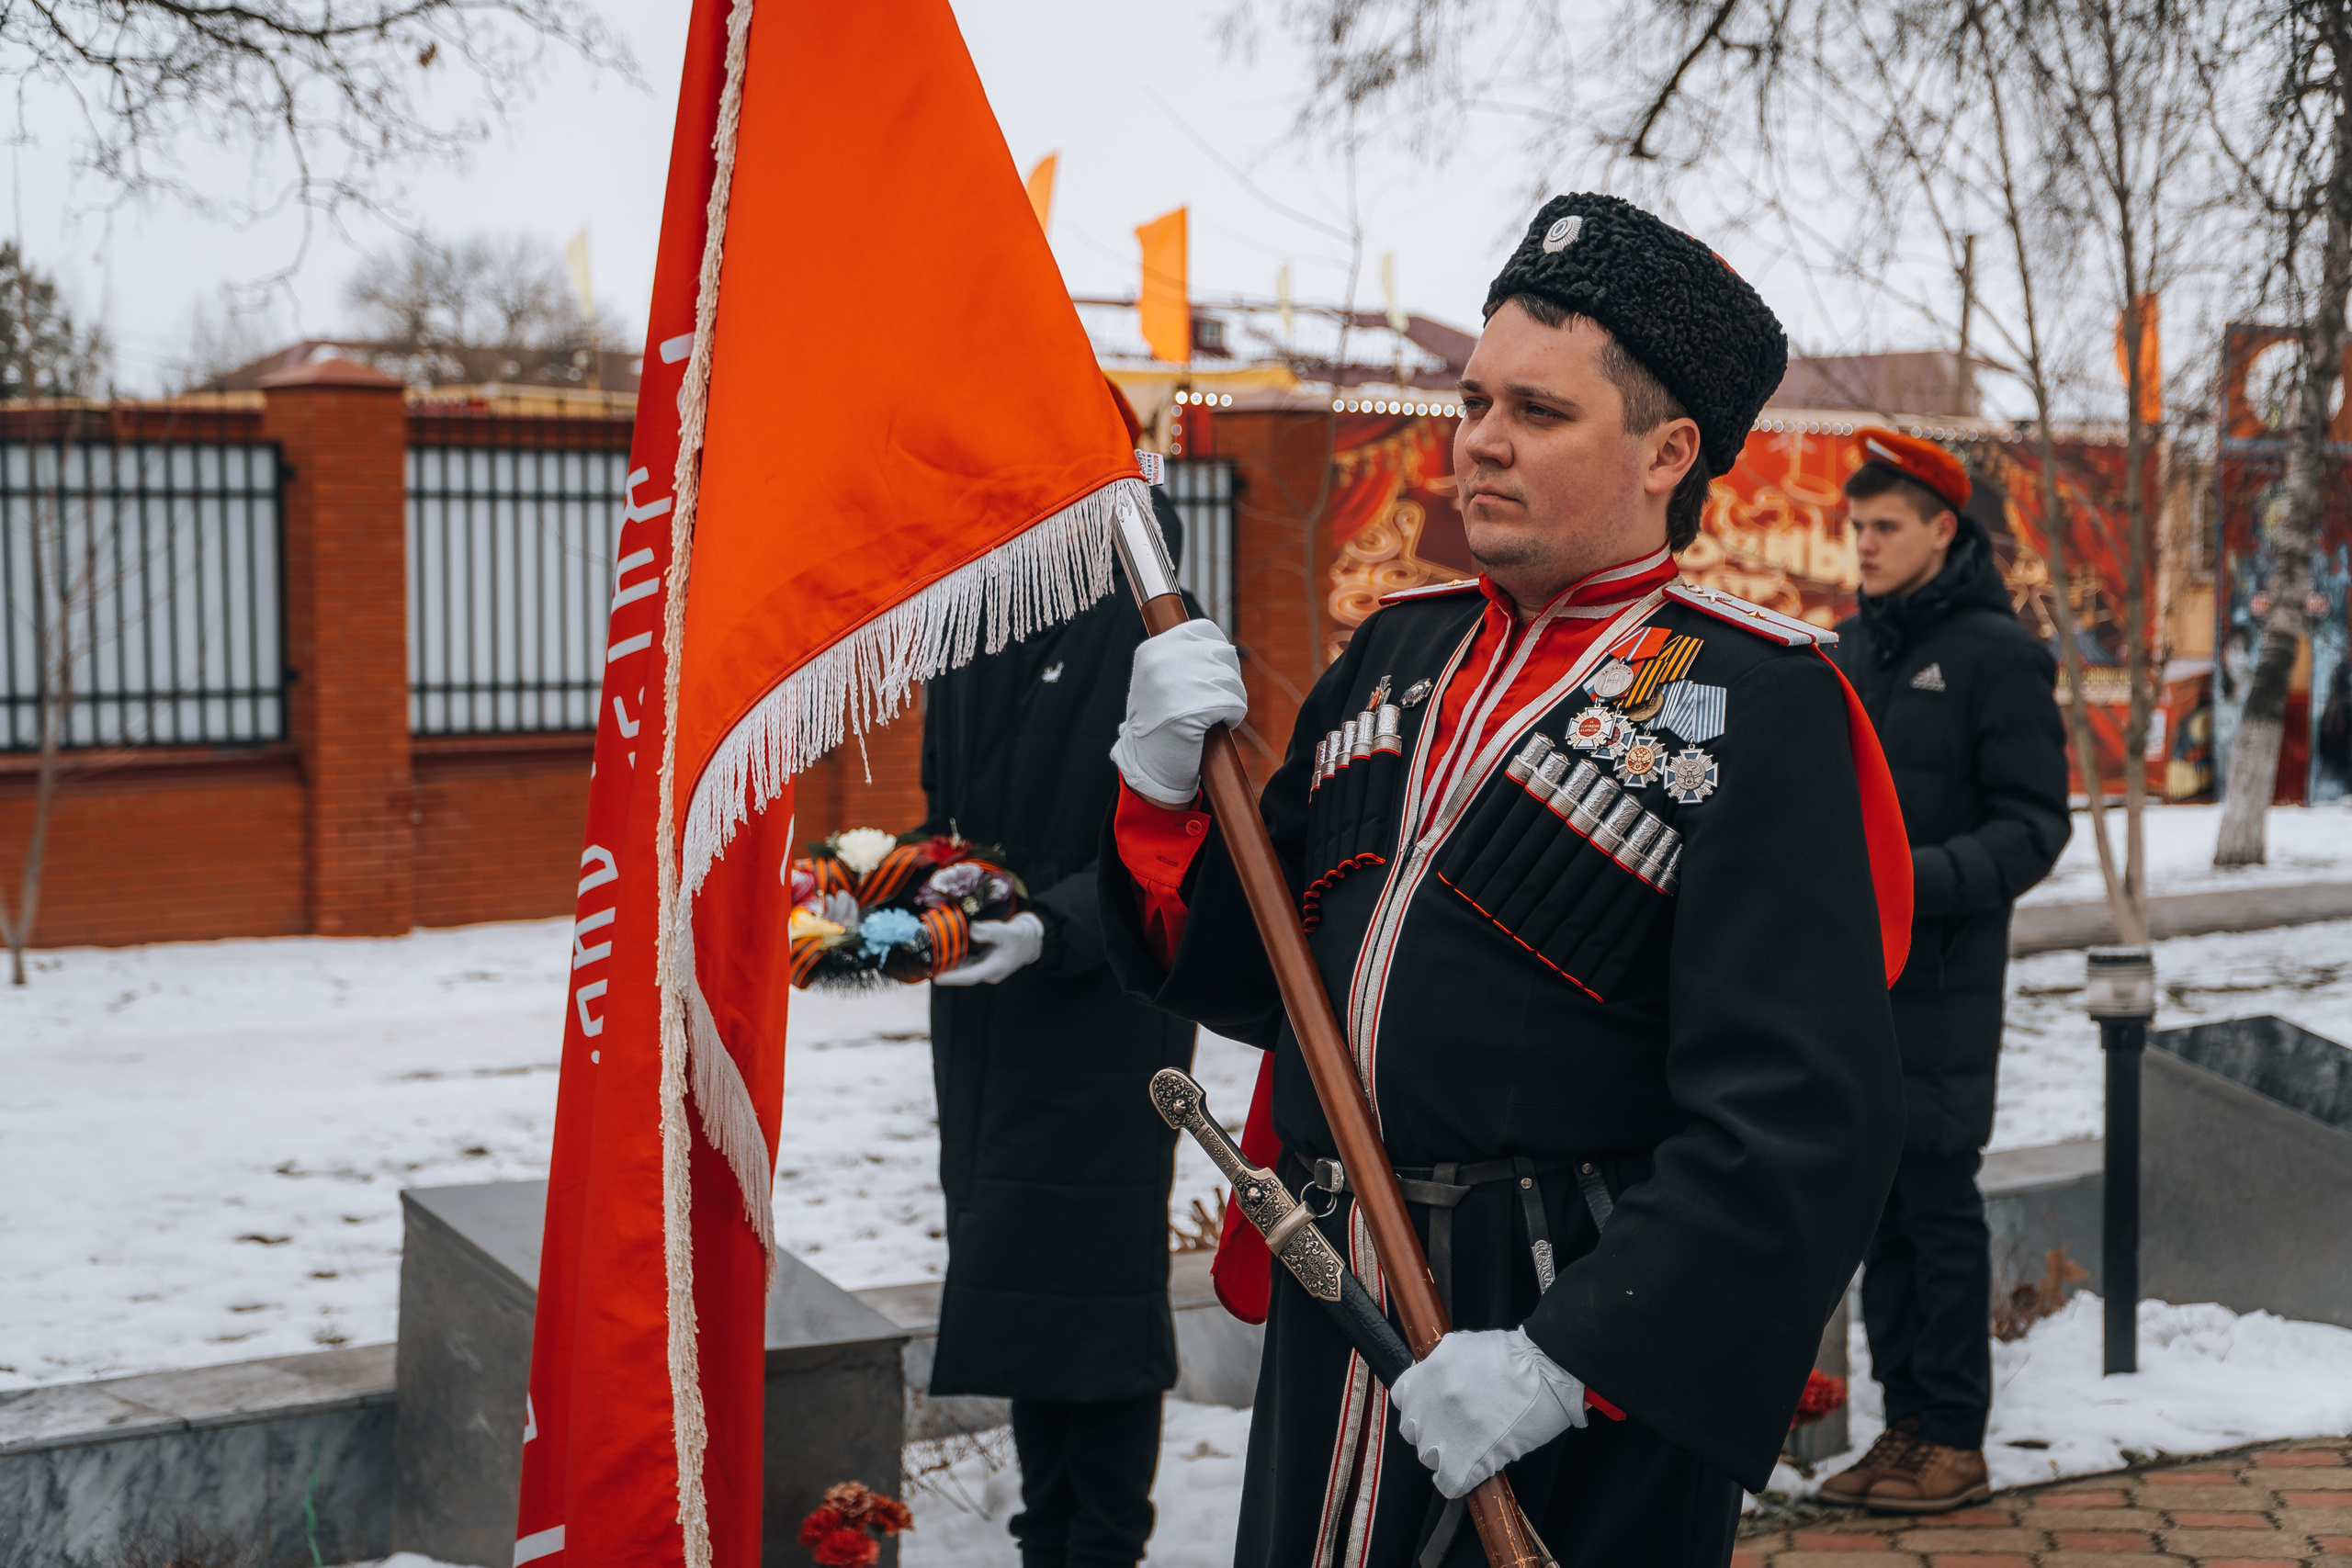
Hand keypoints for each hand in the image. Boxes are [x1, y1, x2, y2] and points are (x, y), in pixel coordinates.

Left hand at [933, 911, 1044, 986]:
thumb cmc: (1021, 936)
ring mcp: (986, 968)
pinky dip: (956, 960)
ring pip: (964, 970)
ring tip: (930, 962)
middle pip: (963, 975)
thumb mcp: (1008, 931)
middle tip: (926, 968)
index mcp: (994, 968)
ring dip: (949, 967)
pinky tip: (945, 954)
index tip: (937, 977)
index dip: (953, 978)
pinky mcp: (984, 962)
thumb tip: (972, 929)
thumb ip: (990, 931)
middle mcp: (988, 972)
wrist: (1032, 938)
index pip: (970, 976)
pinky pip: (967, 964)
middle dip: (946, 972)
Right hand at [1109, 620, 1248, 807]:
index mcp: (1152, 650)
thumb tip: (1221, 645)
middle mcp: (1161, 662)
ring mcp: (1176, 685)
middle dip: (1228, 677)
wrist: (1149, 765)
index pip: (1204, 630)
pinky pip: (1235, 702)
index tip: (1214, 674)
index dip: (1218, 651)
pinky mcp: (1194, 709)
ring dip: (1232, 698)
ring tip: (1215, 714)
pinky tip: (1219, 725)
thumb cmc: (1160, 722)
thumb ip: (1181, 656)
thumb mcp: (1158, 679)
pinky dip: (1234, 715)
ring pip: (1232, 678)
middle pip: (1223, 652)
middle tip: (1215, 699)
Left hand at [1390, 1327, 1585, 1498]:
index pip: (1403, 1399)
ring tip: (1473, 1445)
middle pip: (1414, 1430)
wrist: (1547, 1372)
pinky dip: (1459, 1481)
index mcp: (1426, 1375)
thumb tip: (1434, 1380)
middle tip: (1458, 1427)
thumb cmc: (1516, 1357)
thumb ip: (1441, 1366)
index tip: (1434, 1408)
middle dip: (1433, 1429)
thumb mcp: (1464, 1346)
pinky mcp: (1465, 1461)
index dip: (1420, 1405)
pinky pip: (1449, 1483)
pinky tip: (1475, 1469)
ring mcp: (1445, 1434)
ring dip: (1448, 1454)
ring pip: (1430, 1457)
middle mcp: (1429, 1404)